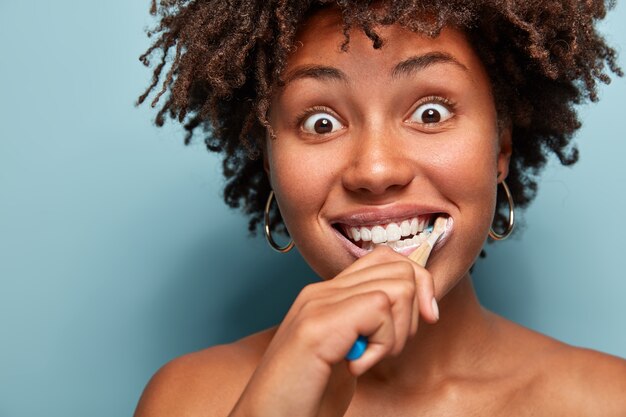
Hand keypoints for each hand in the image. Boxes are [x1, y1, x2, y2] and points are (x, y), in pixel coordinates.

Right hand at [228, 246, 438, 416]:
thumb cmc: (307, 396)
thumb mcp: (349, 352)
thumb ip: (369, 324)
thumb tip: (416, 305)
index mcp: (328, 295)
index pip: (387, 258)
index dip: (418, 285)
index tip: (425, 320)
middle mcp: (322, 291)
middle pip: (399, 267)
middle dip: (412, 312)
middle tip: (387, 348)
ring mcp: (318, 303)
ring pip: (397, 287)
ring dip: (398, 332)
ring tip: (369, 358)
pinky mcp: (320, 324)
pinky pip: (380, 309)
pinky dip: (383, 345)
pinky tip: (356, 366)